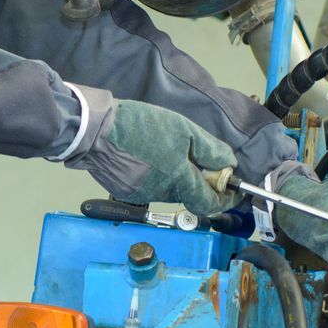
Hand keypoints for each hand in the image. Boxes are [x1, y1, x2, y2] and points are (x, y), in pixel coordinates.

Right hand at [70, 99, 237, 216]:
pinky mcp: (128, 194)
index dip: (226, 198)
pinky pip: (151, 189)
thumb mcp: (183, 129)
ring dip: (176, 178)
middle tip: (195, 158)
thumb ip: (210, 150)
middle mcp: (163, 194)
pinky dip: (156, 178)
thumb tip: (228, 165)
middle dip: (199, 181)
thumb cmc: (140, 126)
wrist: (95, 131)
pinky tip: (145, 158)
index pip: (211, 202)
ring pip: (170, 191)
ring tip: (164, 152)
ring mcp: (143, 196)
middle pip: (190, 194)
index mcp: (179, 179)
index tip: (232, 190)